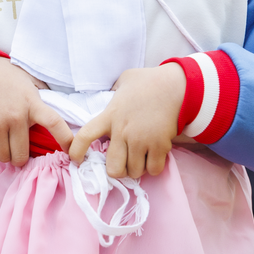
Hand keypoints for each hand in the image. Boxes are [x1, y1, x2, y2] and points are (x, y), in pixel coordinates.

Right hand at [0, 56, 73, 165]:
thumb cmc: (10, 82)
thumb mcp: (32, 86)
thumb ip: (43, 104)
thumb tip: (62, 124)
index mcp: (32, 103)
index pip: (54, 122)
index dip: (65, 139)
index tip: (72, 153)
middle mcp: (15, 115)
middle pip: (21, 155)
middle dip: (21, 157)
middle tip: (18, 148)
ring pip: (4, 157)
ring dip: (5, 153)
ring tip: (4, 139)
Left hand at [69, 63, 185, 178]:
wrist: (176, 84)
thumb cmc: (150, 80)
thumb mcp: (124, 81)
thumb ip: (114, 92)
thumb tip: (111, 96)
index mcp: (110, 115)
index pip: (85, 136)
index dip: (77, 151)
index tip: (77, 159)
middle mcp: (123, 131)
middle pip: (112, 168)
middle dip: (118, 170)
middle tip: (124, 162)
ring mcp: (141, 140)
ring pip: (134, 172)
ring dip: (137, 168)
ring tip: (141, 157)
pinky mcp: (159, 145)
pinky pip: (153, 170)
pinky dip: (154, 166)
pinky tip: (155, 156)